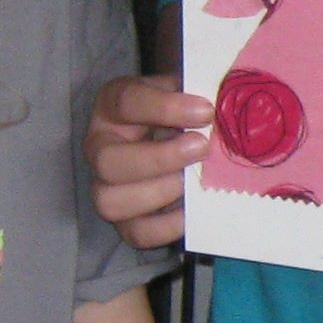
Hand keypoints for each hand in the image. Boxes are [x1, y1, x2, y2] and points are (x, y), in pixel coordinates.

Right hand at [88, 74, 209, 249]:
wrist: (173, 135)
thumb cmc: (178, 110)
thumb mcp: (182, 89)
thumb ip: (195, 90)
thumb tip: (223, 100)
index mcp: (112, 106)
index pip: (125, 102)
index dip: (165, 107)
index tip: (205, 111)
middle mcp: (100, 147)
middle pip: (108, 161)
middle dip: (160, 158)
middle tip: (201, 148)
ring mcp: (105, 186)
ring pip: (111, 202)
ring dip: (160, 193)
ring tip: (193, 181)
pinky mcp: (124, 219)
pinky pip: (135, 232)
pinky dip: (166, 227)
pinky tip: (191, 211)